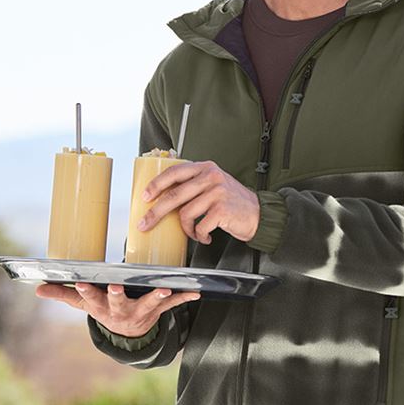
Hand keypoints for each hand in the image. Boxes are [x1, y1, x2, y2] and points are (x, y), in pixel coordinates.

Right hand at [34, 281, 199, 336]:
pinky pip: (172, 305)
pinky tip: (195, 292)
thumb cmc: (104, 308)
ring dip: (156, 297)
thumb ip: (63, 294)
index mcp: (102, 307)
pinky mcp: (158, 310)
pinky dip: (183, 298)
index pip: (91, 298)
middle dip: (117, 295)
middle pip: (118, 303)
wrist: (129, 332)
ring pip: (148, 305)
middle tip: (116, 287)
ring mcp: (141, 312)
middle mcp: (121, 312)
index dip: (86, 290)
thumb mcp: (84, 303)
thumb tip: (36, 289)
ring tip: (164, 290)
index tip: (82, 281)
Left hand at [138, 160, 259, 243]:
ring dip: (186, 228)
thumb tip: (163, 198)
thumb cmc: (232, 202)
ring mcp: (217, 193)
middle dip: (156, 212)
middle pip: (174, 195)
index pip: (174, 172)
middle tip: (145, 224)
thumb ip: (194, 185)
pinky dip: (199, 235)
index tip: (144, 196)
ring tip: (193, 233)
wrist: (258, 214)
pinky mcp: (222, 210)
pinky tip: (205, 236)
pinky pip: (199, 226)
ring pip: (185, 213)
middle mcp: (211, 177)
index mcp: (205, 168)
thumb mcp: (213, 185)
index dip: (156, 184)